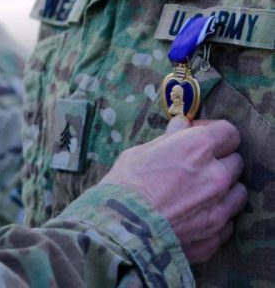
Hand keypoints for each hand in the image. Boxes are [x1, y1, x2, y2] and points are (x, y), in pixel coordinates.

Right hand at [99, 116, 246, 263]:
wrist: (119, 229)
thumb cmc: (124, 186)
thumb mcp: (140, 153)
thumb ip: (169, 138)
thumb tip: (181, 124)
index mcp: (197, 147)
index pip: (228, 132)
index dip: (214, 134)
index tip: (199, 137)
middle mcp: (216, 174)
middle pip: (235, 161)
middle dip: (218, 162)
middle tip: (195, 168)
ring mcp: (219, 206)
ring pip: (238, 192)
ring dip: (223, 190)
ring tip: (198, 194)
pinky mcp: (215, 233)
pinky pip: (228, 221)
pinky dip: (215, 216)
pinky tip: (194, 216)